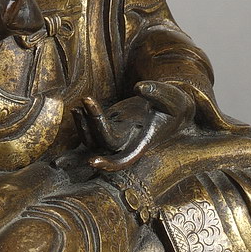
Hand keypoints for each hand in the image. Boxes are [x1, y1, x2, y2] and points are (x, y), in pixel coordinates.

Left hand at [82, 80, 201, 172]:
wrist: (171, 105)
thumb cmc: (174, 103)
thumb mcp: (171, 97)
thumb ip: (156, 92)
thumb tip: (139, 87)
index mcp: (143, 141)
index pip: (124, 159)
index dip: (109, 164)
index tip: (92, 161)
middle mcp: (128, 142)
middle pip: (104, 142)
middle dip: (91, 127)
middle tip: (82, 105)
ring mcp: (117, 133)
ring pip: (94, 139)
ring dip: (82, 127)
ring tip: (77, 107)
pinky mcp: (111, 123)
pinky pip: (92, 128)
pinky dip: (82, 122)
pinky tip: (76, 109)